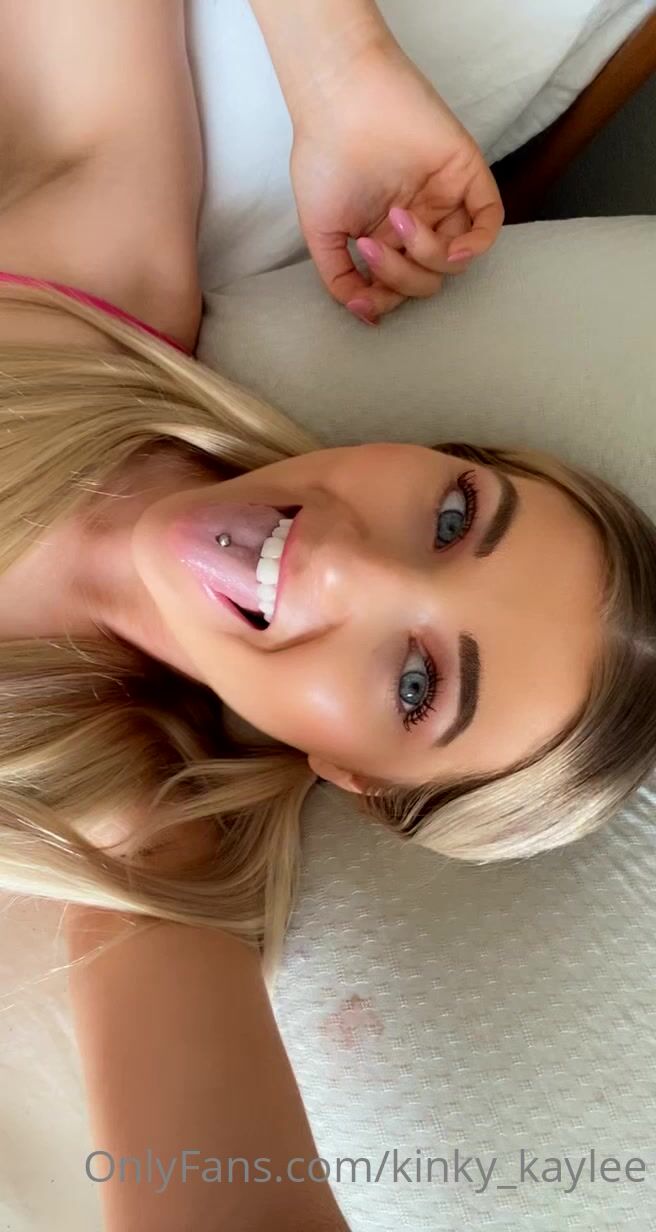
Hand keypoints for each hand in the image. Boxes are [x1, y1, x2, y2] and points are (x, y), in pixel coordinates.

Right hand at [288, 39, 503, 323]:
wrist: (339, 102)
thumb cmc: (324, 158)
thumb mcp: (320, 233)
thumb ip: (339, 277)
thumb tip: (364, 312)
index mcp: (385, 235)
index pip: (399, 286)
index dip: (385, 299)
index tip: (364, 296)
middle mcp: (417, 220)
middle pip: (428, 279)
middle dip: (401, 277)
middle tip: (372, 246)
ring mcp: (444, 199)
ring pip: (456, 259)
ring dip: (427, 256)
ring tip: (396, 221)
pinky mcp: (466, 175)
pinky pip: (488, 223)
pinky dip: (477, 245)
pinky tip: (455, 249)